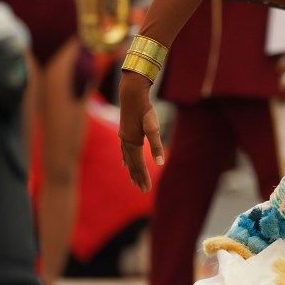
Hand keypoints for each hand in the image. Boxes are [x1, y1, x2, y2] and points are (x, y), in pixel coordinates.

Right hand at [118, 71, 164, 191]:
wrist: (132, 94)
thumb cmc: (144, 110)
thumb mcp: (153, 127)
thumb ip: (156, 145)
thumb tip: (160, 162)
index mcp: (133, 143)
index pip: (139, 165)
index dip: (144, 177)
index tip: (147, 189)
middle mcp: (126, 143)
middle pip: (133, 165)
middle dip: (138, 177)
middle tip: (143, 189)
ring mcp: (123, 138)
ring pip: (127, 159)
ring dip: (132, 170)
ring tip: (134, 181)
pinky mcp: (124, 132)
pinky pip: (124, 151)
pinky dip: (125, 159)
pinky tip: (124, 163)